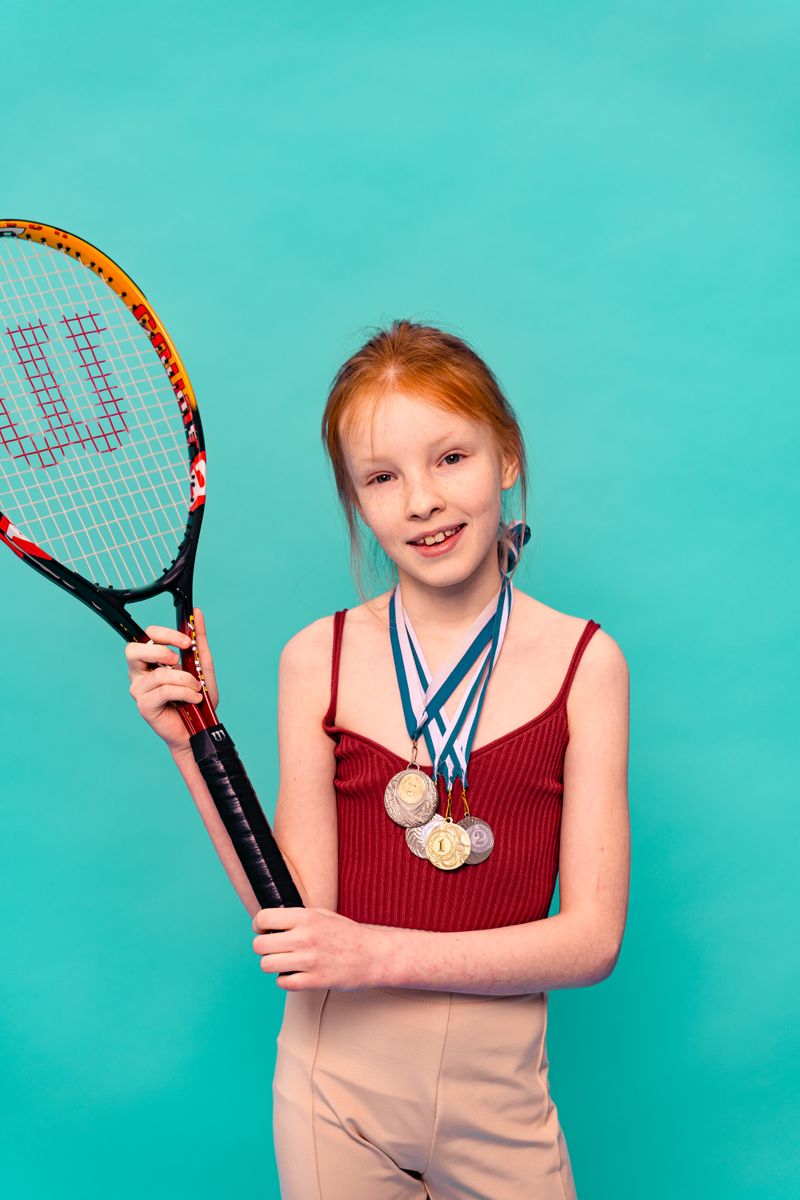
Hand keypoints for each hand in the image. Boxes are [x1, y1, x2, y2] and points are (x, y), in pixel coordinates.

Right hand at [125, 606, 218, 755]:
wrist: (200, 728)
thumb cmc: (197, 698)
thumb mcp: (202, 664)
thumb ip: (199, 639)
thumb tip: (197, 613)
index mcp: (151, 660)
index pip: (146, 636)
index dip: (165, 634)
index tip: (187, 641)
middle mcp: (140, 673)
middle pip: (133, 650)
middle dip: (160, 651)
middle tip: (179, 659)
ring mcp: (139, 690)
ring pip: (158, 674)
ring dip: (184, 679)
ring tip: (196, 689)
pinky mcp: (144, 706)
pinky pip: (163, 691)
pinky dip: (184, 692)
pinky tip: (193, 699)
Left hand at [252, 907, 379, 990]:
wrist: (373, 955)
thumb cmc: (346, 934)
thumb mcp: (322, 915)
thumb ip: (296, 917)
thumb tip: (268, 922)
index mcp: (305, 917)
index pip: (263, 918)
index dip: (259, 926)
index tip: (264, 930)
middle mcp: (305, 937)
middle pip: (260, 945)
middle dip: (263, 948)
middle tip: (274, 949)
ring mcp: (309, 960)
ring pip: (266, 965)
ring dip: (272, 965)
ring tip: (284, 962)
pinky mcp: (315, 981)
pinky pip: (283, 983)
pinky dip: (284, 980)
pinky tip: (295, 974)